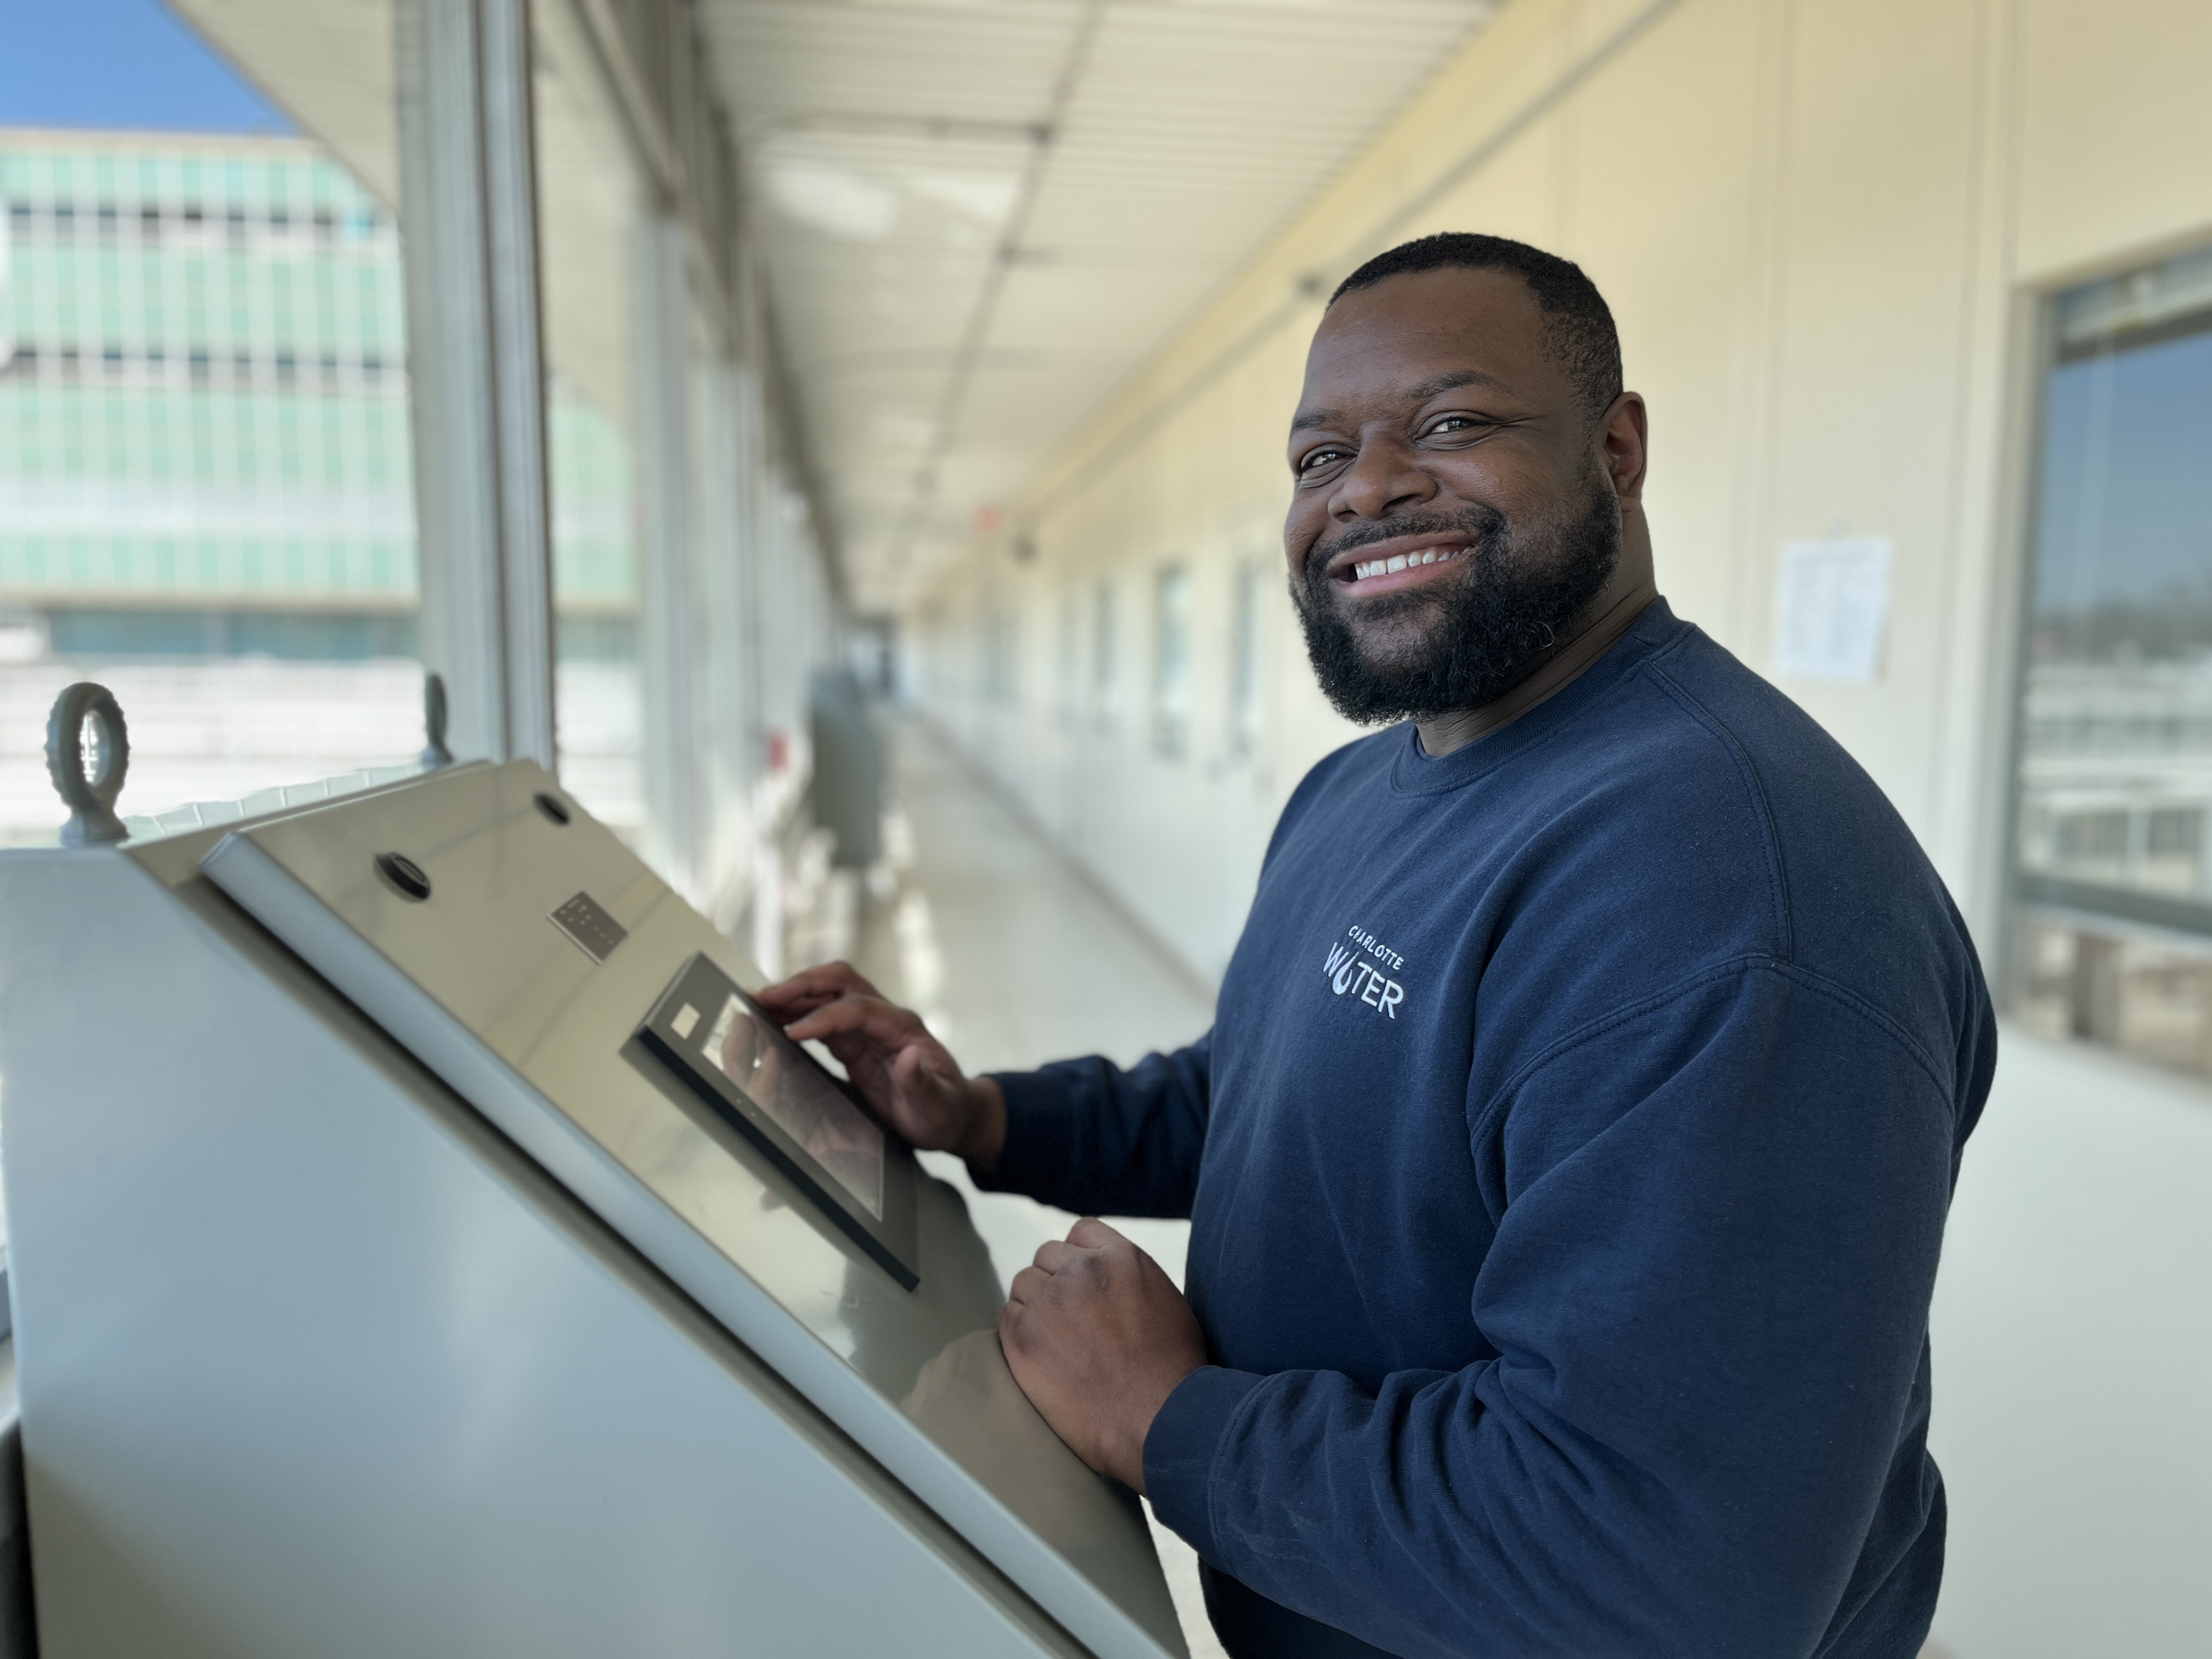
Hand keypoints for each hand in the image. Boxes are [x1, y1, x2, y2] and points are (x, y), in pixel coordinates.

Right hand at [752, 961, 1005, 1169]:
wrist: (950, 1116)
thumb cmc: (944, 1110)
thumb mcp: (937, 1104)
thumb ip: (922, 1082)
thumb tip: (909, 1056)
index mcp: (904, 1028)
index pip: (859, 1009)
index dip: (825, 1017)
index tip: (794, 1031)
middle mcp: (884, 1020)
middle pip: (840, 983)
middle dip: (803, 985)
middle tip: (765, 996)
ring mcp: (868, 1029)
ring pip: (827, 997)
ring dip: (794, 996)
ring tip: (758, 1003)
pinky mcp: (855, 1044)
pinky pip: (822, 1020)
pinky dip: (797, 1016)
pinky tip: (774, 1022)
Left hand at [1000, 1219, 1206, 1491]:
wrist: (1157, 1419)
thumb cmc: (1171, 1371)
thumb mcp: (1164, 1301)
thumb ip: (1129, 1278)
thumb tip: (1108, 1281)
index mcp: (1120, 1257)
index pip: (1082, 1231)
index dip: (1078, 1257)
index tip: (1081, 1282)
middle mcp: (1080, 1270)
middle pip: (1048, 1256)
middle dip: (1055, 1281)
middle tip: (1068, 1320)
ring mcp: (1048, 1301)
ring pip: (1024, 1284)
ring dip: (1034, 1306)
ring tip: (1056, 1342)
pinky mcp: (1022, 1336)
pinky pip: (1008, 1317)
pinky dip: (1019, 1333)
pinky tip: (1042, 1357)